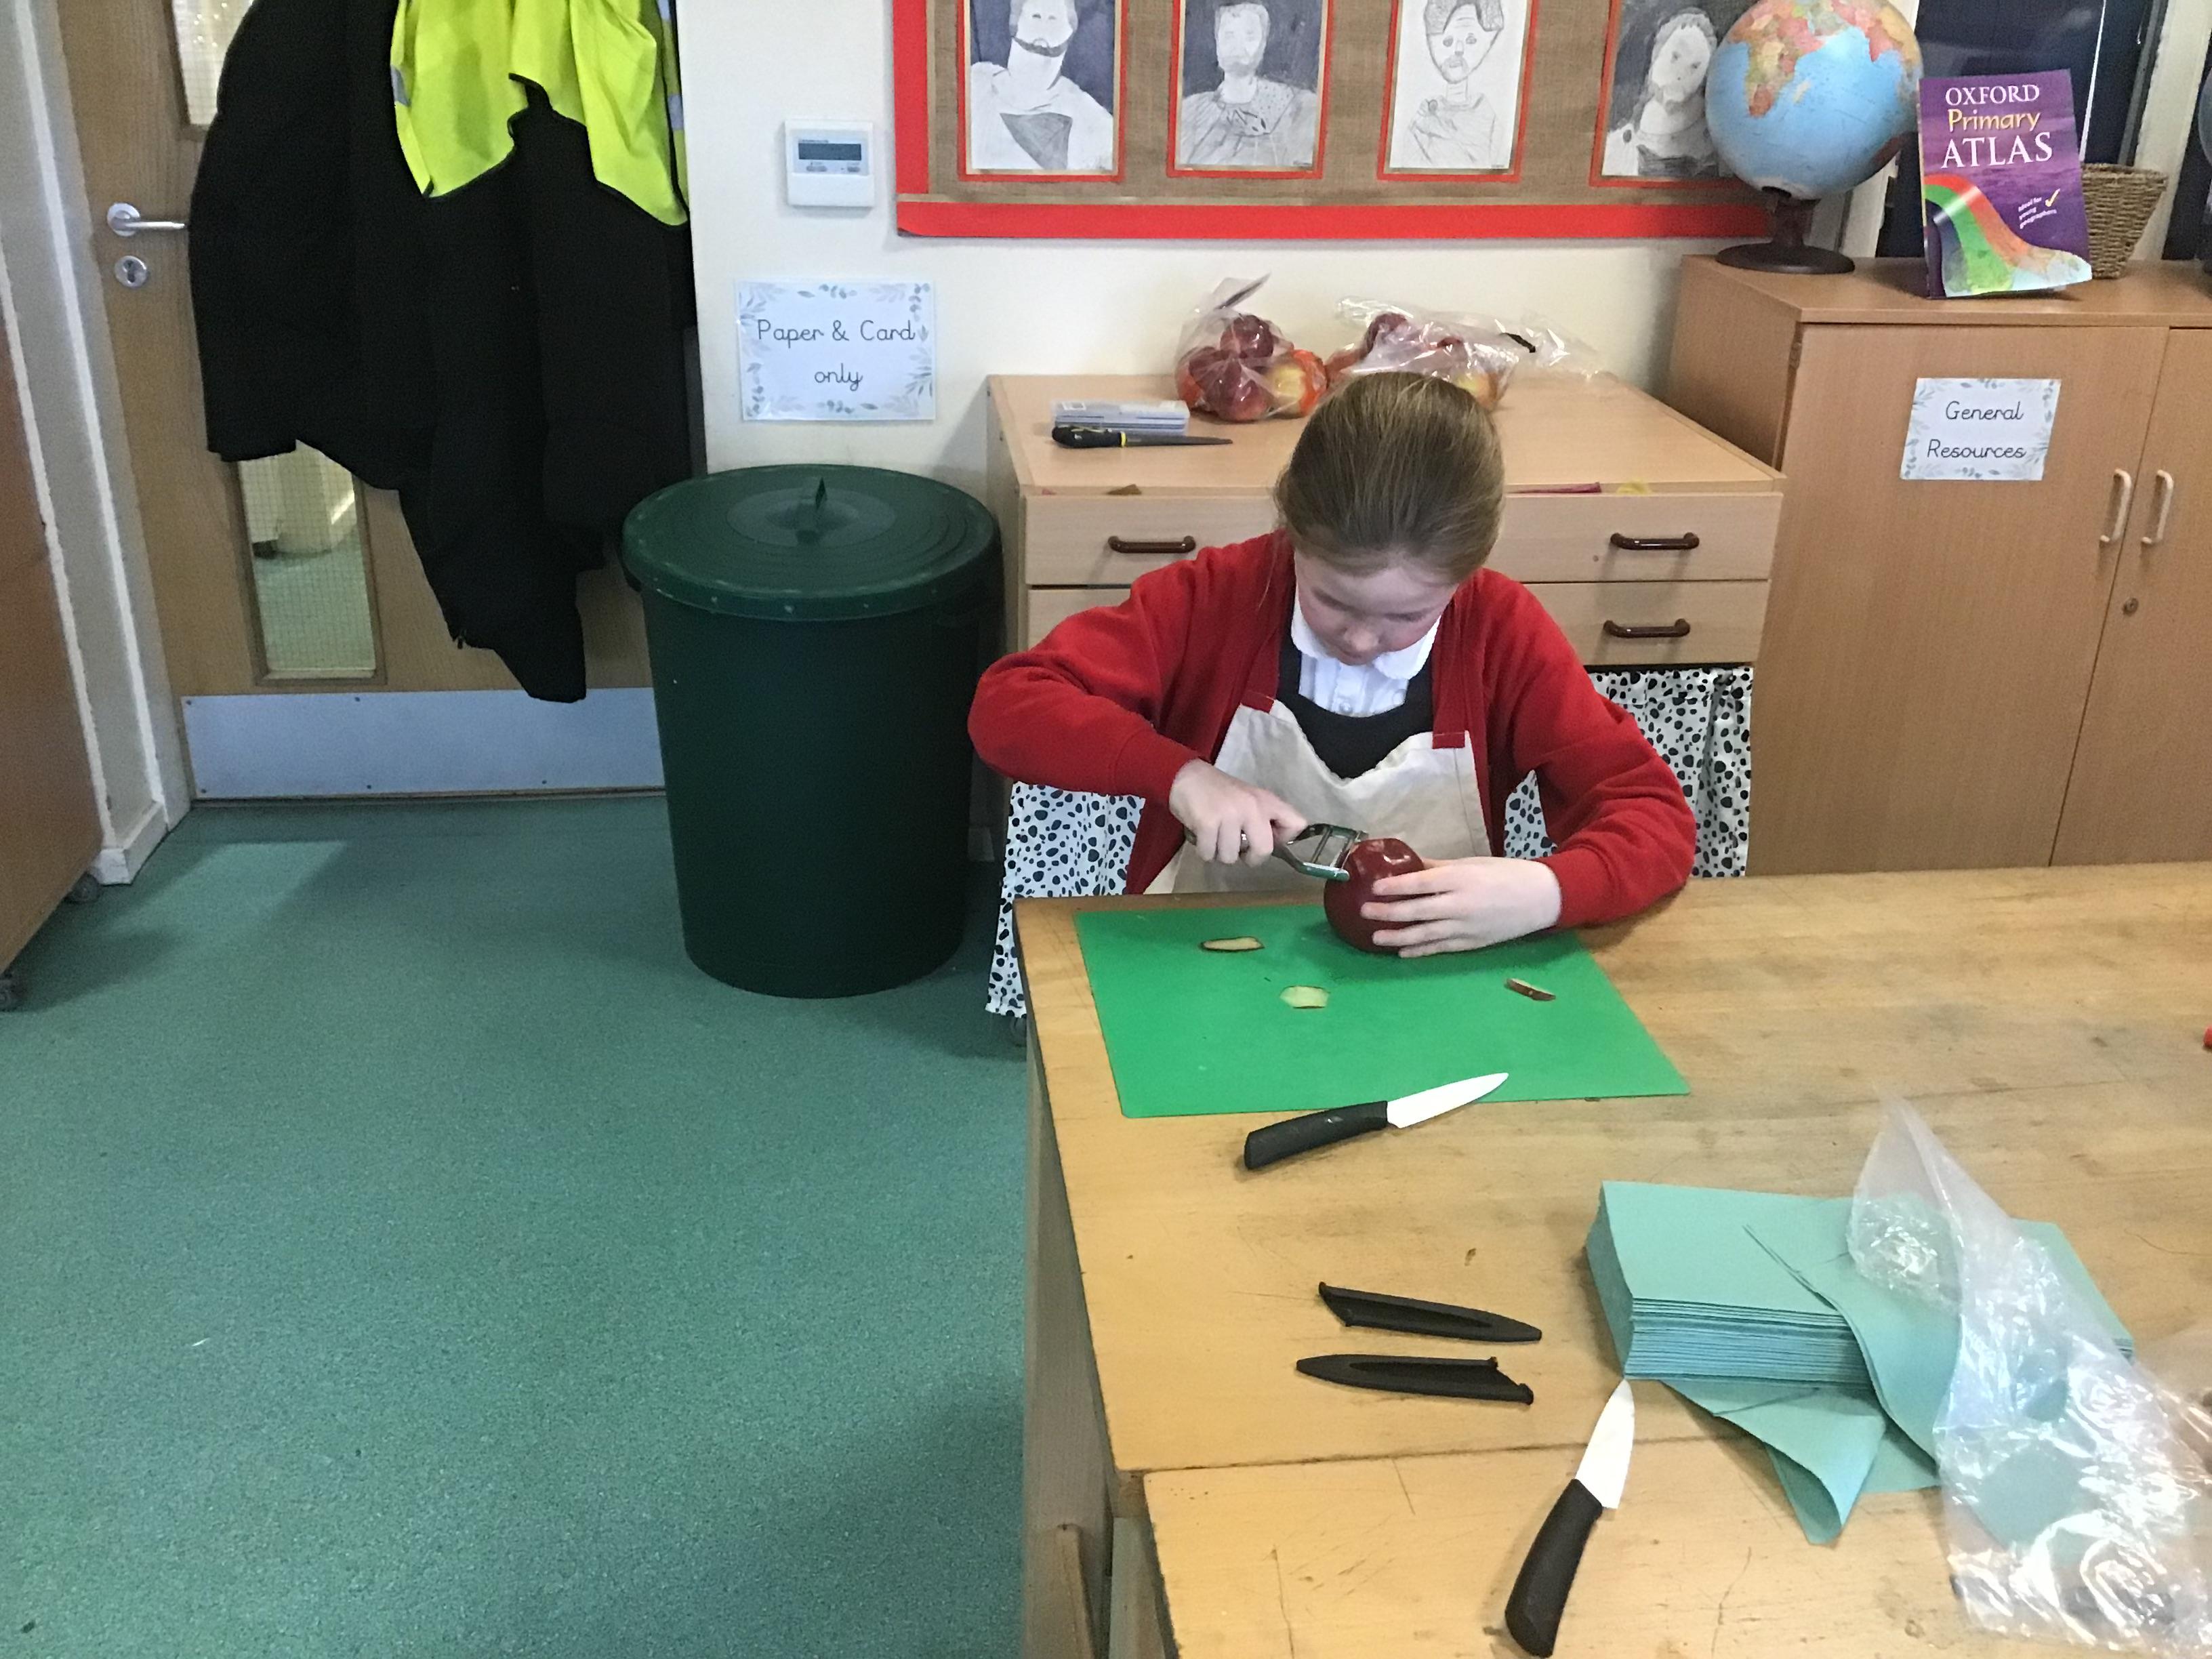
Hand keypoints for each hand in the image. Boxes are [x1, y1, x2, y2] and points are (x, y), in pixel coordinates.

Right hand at [1168, 760, 1306, 868]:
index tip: (1269, 839)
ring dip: (1220, 853)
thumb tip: (1274, 846)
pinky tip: (1202, 836)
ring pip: (1231, 857)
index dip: (1284, 839)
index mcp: (1266, 800)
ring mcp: (1229, 815)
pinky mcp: (1207, 823)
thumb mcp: (1249, 799)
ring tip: (1214, 837)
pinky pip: (1209, 855)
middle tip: (1240, 851)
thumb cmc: (1219, 792)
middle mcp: (1252, 807)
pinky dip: (1204, 851)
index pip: (1297, 824)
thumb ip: (1263, 819)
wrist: (1186, 777)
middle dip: (1251, 859)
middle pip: (1264, 851)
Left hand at [1362, 858, 1562, 957]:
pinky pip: (1440, 948)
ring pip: (1424, 934)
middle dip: (1388, 912)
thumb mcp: (1473, 863)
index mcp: (1461, 879)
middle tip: (1365, 912)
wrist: (1542, 898)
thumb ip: (1439, 867)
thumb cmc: (1507, 874)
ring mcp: (1466, 927)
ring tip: (1375, 937)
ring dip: (1397, 936)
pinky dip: (1420, 950)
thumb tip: (1410, 865)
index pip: (1420, 884)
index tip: (1374, 888)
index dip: (1395, 887)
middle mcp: (1460, 905)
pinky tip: (1402, 952)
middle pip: (1417, 911)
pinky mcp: (1472, 944)